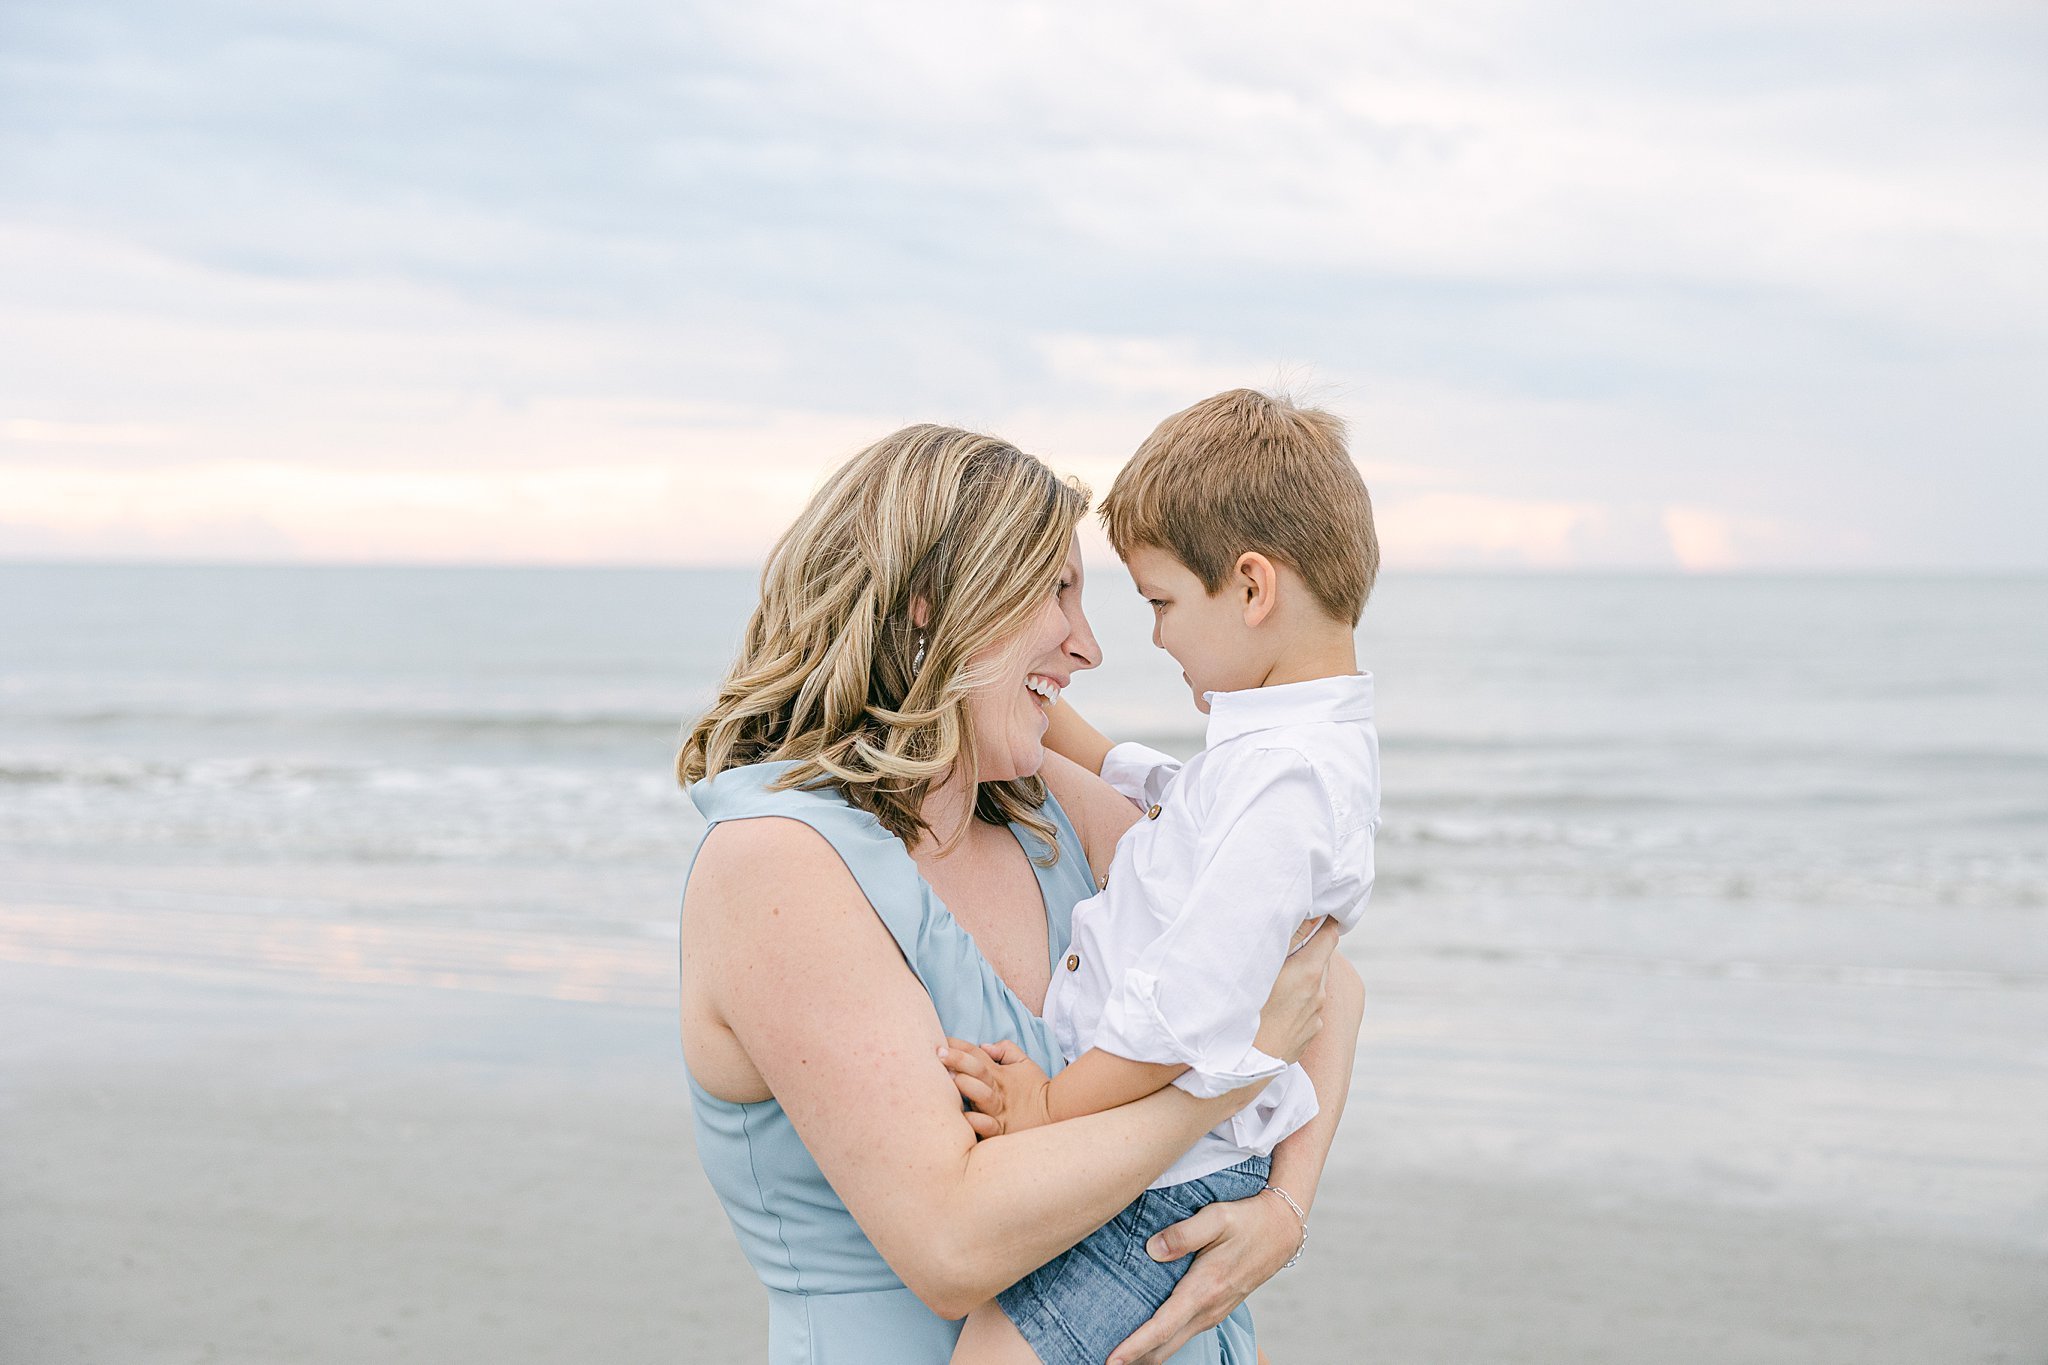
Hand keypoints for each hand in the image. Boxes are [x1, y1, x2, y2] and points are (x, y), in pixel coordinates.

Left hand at [938, 1038, 1052, 1136]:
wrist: (1057, 1114)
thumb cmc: (1036, 1088)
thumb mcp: (1024, 1063)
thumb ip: (1005, 1050)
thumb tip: (984, 1046)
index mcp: (998, 1073)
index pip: (976, 1055)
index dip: (958, 1046)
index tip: (940, 1040)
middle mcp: (997, 1090)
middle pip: (977, 1071)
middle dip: (958, 1060)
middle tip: (939, 1053)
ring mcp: (999, 1111)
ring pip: (982, 1096)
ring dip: (968, 1086)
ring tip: (952, 1079)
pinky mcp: (1003, 1131)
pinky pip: (989, 1128)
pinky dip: (979, 1123)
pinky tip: (966, 1118)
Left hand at [1105, 1185, 1301, 1364]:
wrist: (1282, 1230)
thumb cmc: (1248, 1221)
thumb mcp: (1217, 1217)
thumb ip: (1183, 1233)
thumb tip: (1152, 1250)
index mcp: (1204, 1289)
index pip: (1162, 1327)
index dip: (1135, 1346)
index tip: (1112, 1359)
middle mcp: (1209, 1309)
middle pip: (1165, 1347)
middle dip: (1136, 1359)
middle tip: (1105, 1362)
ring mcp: (1214, 1313)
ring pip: (1174, 1344)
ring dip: (1148, 1354)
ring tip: (1120, 1357)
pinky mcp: (1216, 1309)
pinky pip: (1184, 1334)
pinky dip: (1162, 1344)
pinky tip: (1148, 1340)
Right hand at [1253, 919, 1335, 1064]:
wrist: (1244, 1066)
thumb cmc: (1246, 1012)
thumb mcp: (1263, 969)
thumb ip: (1288, 939)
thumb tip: (1310, 915)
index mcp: (1309, 973)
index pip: (1330, 936)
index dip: (1324, 922)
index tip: (1315, 914)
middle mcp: (1319, 995)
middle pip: (1322, 960)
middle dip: (1309, 949)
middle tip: (1286, 943)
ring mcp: (1315, 1018)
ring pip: (1314, 986)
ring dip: (1302, 976)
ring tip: (1276, 978)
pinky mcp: (1309, 1036)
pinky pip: (1308, 1009)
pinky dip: (1298, 1000)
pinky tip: (1275, 1005)